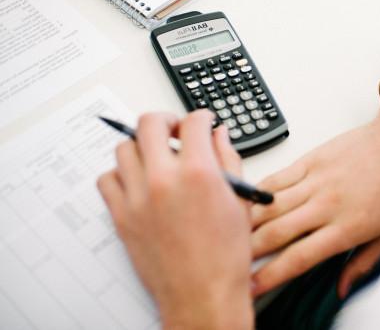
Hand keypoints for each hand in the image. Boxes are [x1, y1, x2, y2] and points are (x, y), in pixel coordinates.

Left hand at [97, 111, 252, 329]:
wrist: (203, 294)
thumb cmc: (225, 256)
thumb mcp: (240, 201)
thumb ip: (229, 160)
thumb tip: (220, 137)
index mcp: (199, 173)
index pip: (193, 122)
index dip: (201, 117)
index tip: (202, 122)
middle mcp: (165, 180)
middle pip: (150, 123)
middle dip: (166, 120)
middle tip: (175, 130)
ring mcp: (138, 198)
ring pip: (124, 148)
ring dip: (142, 146)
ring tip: (155, 157)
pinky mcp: (122, 216)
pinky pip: (107, 179)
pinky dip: (120, 174)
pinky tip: (137, 181)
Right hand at [250, 95, 379, 297]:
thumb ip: (362, 264)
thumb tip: (342, 289)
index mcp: (346, 227)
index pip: (299, 258)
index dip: (271, 276)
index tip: (253, 287)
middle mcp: (327, 204)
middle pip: (276, 233)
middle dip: (249, 252)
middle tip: (233, 263)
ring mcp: (316, 180)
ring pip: (270, 206)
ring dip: (247, 223)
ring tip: (231, 237)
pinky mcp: (310, 160)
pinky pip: (276, 179)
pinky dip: (258, 192)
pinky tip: (246, 203)